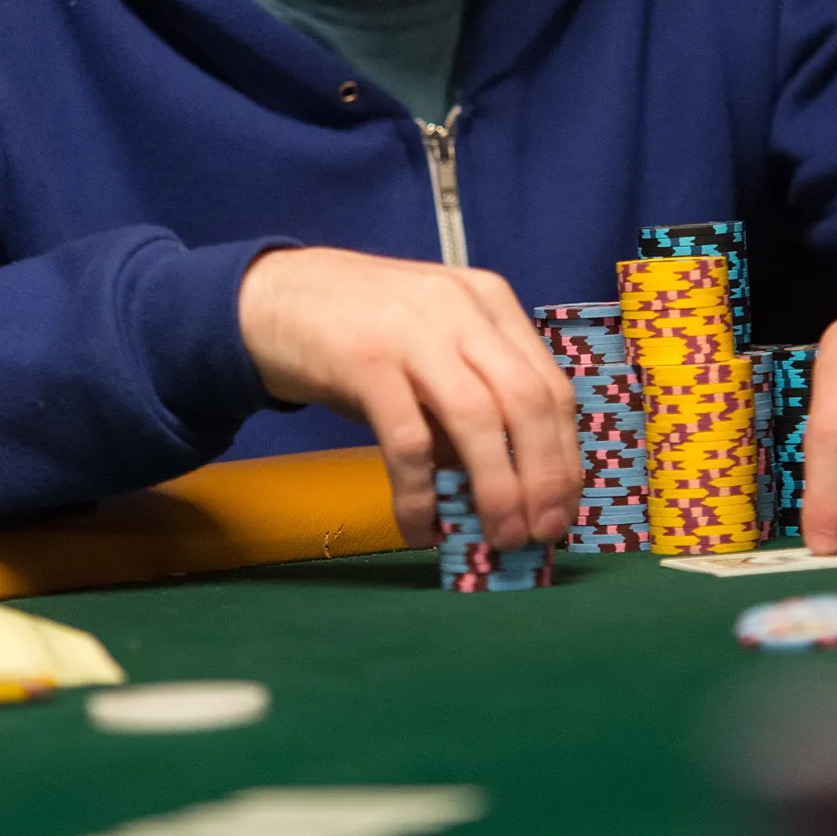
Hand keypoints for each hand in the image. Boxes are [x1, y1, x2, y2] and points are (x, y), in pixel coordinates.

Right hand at [238, 247, 581, 550]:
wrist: (271, 297)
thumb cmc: (362, 332)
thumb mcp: (432, 349)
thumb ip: (472, 401)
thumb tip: (510, 491)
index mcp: (489, 302)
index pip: (551, 385)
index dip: (565, 456)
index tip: (565, 508)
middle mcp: (461, 310)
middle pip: (527, 402)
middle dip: (544, 477)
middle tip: (542, 532)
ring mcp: (414, 332)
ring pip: (479, 420)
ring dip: (497, 490)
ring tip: (499, 538)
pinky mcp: (365, 361)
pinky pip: (408, 442)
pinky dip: (420, 495)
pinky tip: (420, 528)